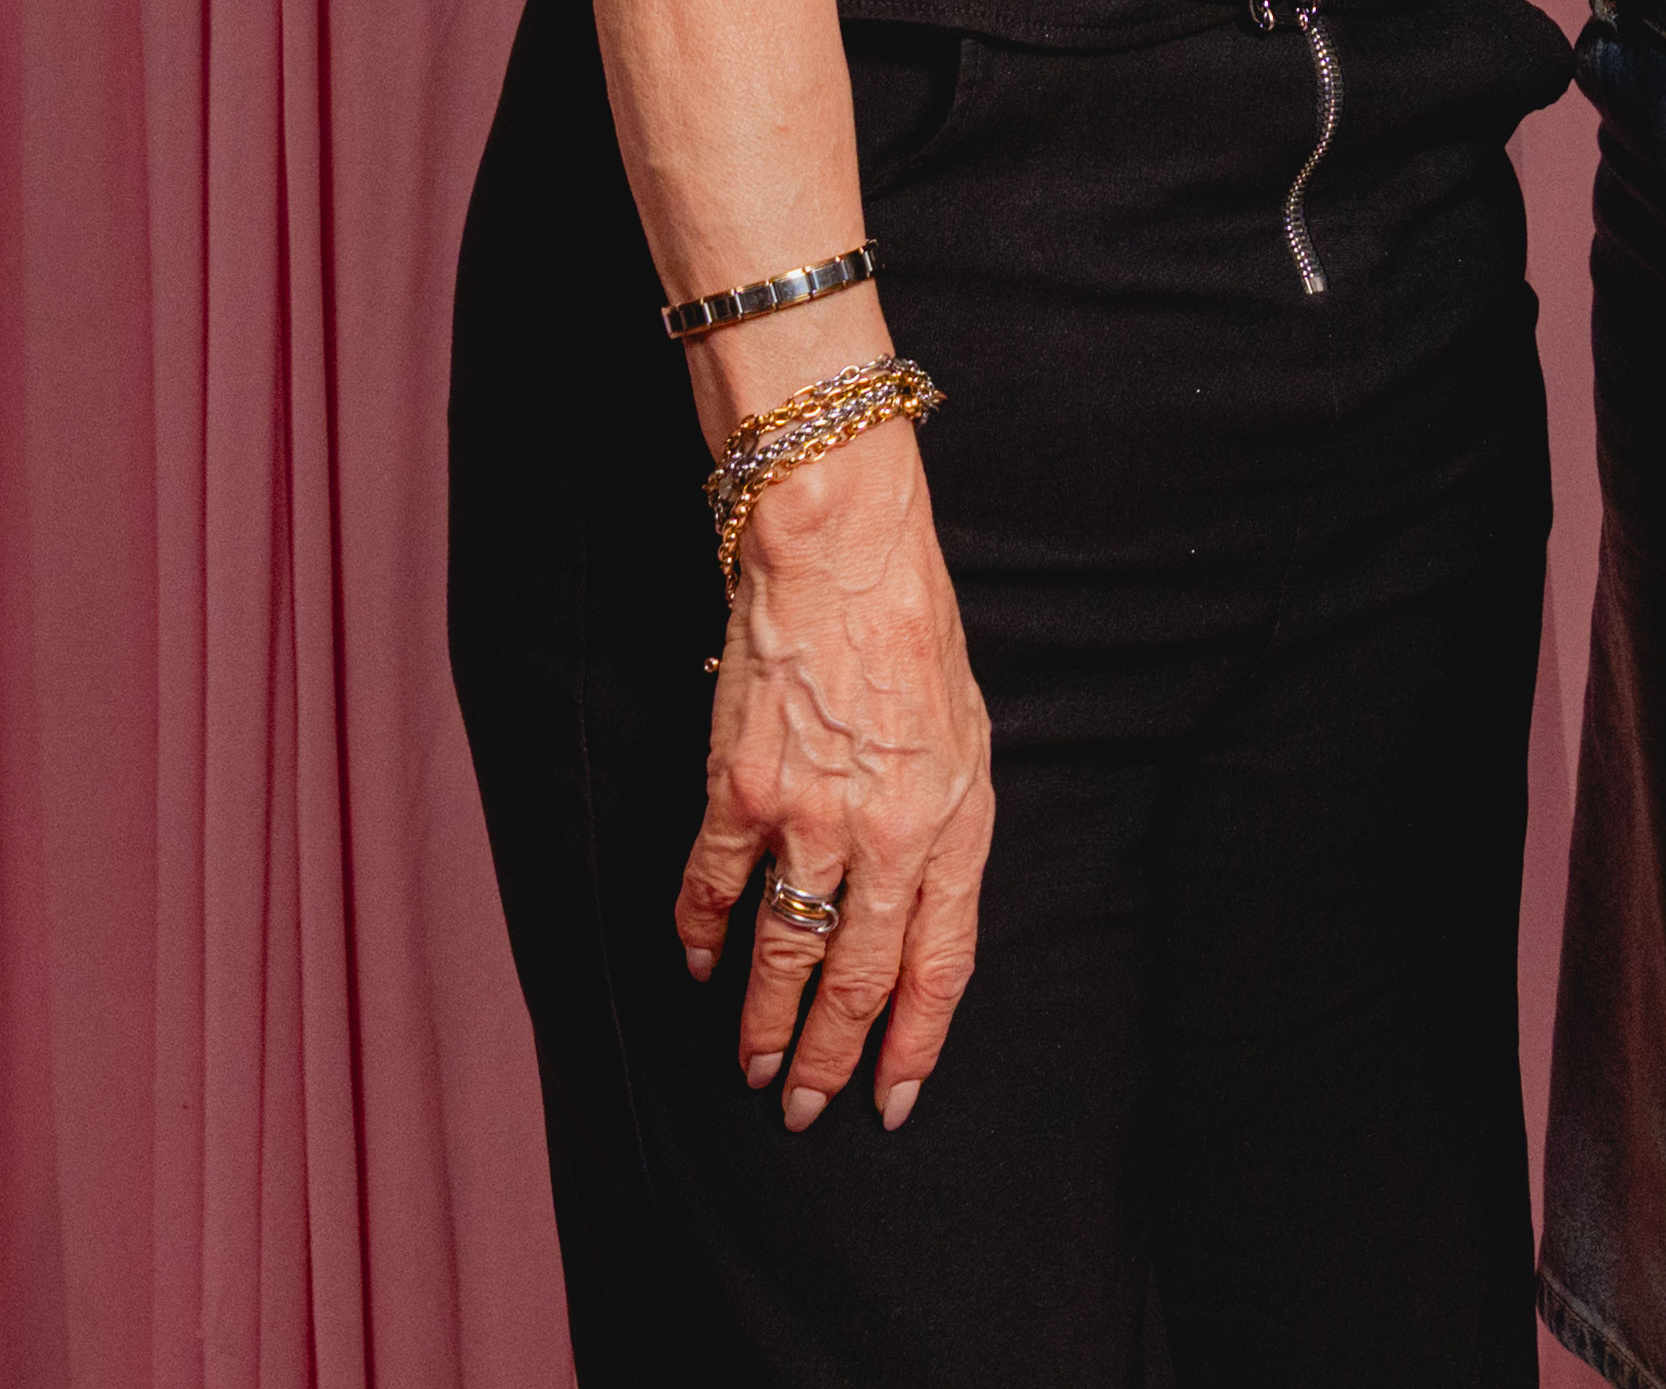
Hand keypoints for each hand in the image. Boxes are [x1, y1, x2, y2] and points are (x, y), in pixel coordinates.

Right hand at [679, 423, 994, 1128]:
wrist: (841, 558)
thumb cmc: (912, 639)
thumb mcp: (968, 743)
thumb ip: (946, 837)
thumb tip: (916, 917)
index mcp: (952, 825)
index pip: (938, 967)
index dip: (913, 1043)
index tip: (891, 1097)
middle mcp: (885, 837)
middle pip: (856, 980)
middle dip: (830, 1058)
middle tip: (804, 1107)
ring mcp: (808, 818)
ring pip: (782, 953)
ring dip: (763, 1021)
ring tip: (754, 1066)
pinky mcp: (739, 793)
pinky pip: (711, 889)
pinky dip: (698, 936)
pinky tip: (697, 966)